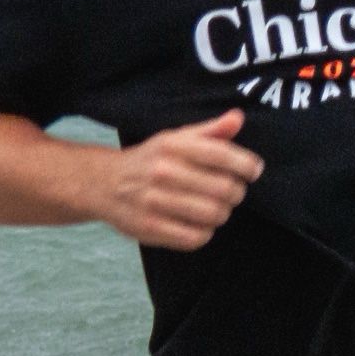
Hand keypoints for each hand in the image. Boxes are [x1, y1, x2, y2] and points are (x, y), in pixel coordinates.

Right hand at [97, 108, 263, 250]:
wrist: (101, 183)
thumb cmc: (151, 160)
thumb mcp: (176, 138)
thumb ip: (210, 130)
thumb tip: (237, 117)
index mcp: (171, 146)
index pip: (221, 155)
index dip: (246, 165)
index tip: (253, 171)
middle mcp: (161, 171)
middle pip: (224, 189)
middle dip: (236, 192)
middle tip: (232, 192)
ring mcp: (153, 201)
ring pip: (213, 214)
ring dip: (222, 213)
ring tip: (216, 207)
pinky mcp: (148, 228)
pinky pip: (195, 238)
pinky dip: (204, 233)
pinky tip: (198, 224)